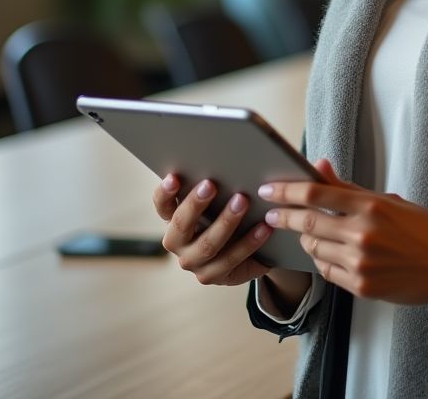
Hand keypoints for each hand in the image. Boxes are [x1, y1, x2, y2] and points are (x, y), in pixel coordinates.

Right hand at [153, 173, 276, 286]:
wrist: (247, 247)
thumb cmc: (228, 211)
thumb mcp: (220, 198)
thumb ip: (216, 181)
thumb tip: (229, 152)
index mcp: (174, 218)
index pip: (163, 205)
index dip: (165, 193)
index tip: (174, 176)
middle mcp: (178, 242)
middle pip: (180, 225)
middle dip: (195, 204)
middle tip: (211, 184)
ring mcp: (194, 262)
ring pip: (207, 244)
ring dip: (225, 222)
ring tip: (242, 201)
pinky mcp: (213, 276)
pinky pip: (232, 259)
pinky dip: (249, 242)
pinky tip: (264, 227)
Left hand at [258, 158, 427, 305]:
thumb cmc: (424, 228)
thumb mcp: (389, 201)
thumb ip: (350, 188)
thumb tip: (319, 166)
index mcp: (371, 206)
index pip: (316, 194)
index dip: (287, 190)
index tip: (268, 187)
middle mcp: (363, 235)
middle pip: (307, 223)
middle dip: (283, 216)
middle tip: (270, 212)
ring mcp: (361, 264)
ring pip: (314, 249)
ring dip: (306, 238)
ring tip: (308, 231)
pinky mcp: (362, 288)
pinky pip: (328, 272)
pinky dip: (322, 260)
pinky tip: (327, 252)